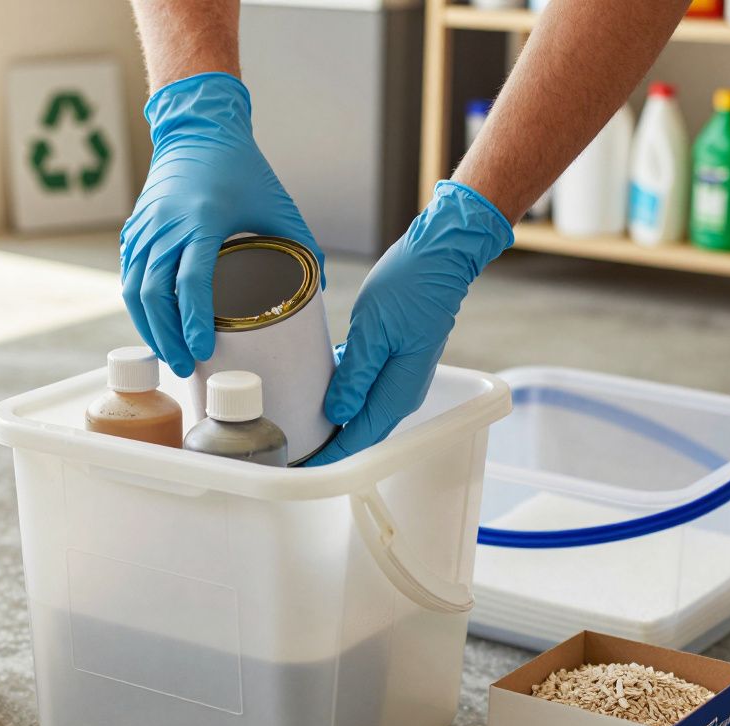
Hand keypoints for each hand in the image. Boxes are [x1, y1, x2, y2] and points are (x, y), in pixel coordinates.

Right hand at [120, 72, 321, 376]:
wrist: (197, 130)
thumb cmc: (241, 167)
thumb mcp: (277, 204)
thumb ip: (302, 244)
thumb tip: (319, 289)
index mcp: (202, 220)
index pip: (191, 281)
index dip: (194, 321)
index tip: (203, 352)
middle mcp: (166, 226)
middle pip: (154, 294)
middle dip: (167, 337)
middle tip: (186, 367)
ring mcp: (145, 228)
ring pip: (134, 290)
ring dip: (149, 328)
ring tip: (169, 355)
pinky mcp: (134, 231)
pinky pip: (129, 277)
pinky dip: (139, 307)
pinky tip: (154, 328)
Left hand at [305, 181, 512, 465]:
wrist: (440, 257)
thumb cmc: (410, 287)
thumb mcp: (373, 330)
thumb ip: (355, 375)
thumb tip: (337, 413)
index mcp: (397, 392)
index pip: (358, 439)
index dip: (328, 455)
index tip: (299, 465)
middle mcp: (400, 392)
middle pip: (359, 429)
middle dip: (326, 439)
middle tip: (289, 442)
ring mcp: (399, 377)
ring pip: (360, 408)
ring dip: (331, 413)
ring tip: (296, 417)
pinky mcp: (394, 361)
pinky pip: (364, 386)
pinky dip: (342, 389)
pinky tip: (318, 380)